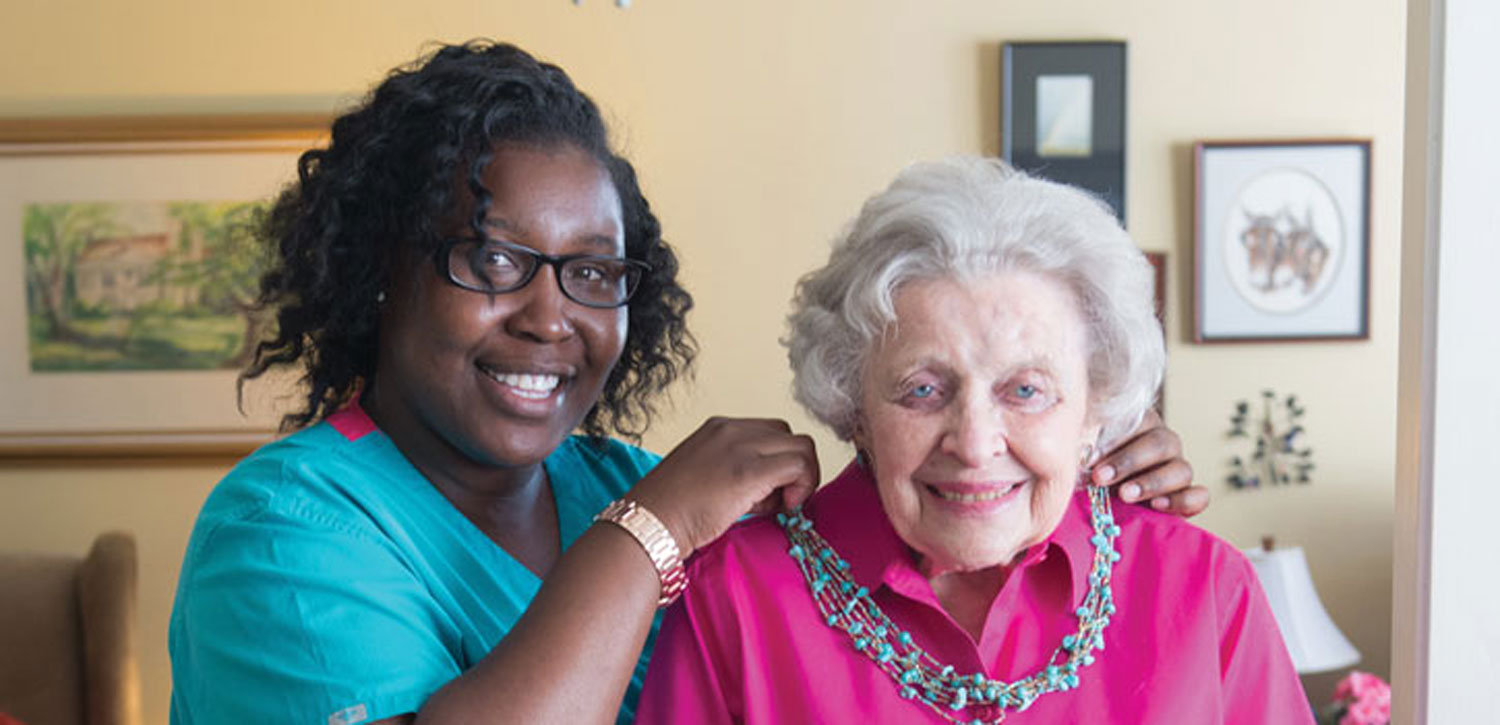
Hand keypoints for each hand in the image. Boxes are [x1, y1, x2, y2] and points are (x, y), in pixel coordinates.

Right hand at [627, 417, 819, 554]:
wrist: (649, 523)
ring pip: (802, 447)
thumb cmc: (670, 512)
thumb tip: (769, 488)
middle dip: (793, 468)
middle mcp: (732, 429)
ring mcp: (742, 446)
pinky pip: (800, 465)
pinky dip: (803, 486)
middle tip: (776, 500)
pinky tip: (782, 508)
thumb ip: (735, 470)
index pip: (770, 433)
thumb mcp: (704, 475)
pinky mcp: (751, 470)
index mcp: (719, 428)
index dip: (776, 462)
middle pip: (789, 436)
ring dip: (800, 478)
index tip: (765, 493)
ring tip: (774, 506)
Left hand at [1089, 409, 1208, 516]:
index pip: (1139, 421)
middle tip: (1101, 477)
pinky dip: (1181, 500)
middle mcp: (1164, 443)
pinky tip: (1157, 506)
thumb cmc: (1091, 473)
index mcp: (1140, 425)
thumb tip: (1076, 448)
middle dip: (1129, 461)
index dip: (1115, 439)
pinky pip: (1199, 496)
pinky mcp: (1188, 497)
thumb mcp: (1085, 457)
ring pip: (1182, 469)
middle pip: (1161, 444)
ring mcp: (1178, 469)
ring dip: (1153, 482)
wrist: (1107, 507)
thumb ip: (1084, 446)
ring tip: (1125, 495)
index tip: (1090, 458)